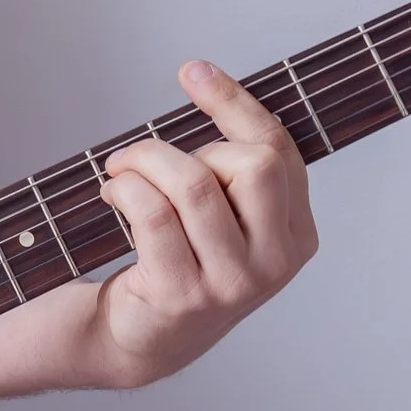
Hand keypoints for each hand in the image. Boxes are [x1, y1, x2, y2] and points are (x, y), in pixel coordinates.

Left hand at [94, 61, 317, 386]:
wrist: (142, 338)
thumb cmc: (182, 261)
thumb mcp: (227, 216)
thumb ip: (234, 163)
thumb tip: (204, 74)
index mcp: (297, 234)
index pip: (279, 150)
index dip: (235, 103)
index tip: (193, 71)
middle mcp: (275, 262)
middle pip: (252, 164)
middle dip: (193, 147)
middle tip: (152, 162)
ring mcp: (232, 283)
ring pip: (195, 185)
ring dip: (145, 161)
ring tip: (121, 170)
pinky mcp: (183, 294)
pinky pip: (154, 214)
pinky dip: (125, 188)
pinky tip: (113, 193)